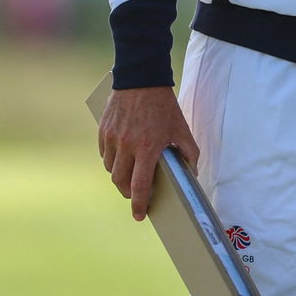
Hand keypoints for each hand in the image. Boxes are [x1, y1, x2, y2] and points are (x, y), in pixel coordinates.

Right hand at [97, 86, 199, 220]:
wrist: (141, 79)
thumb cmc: (164, 106)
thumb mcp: (182, 128)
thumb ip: (189, 152)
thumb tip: (192, 173)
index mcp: (147, 148)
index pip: (140, 186)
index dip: (140, 204)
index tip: (140, 216)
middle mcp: (126, 146)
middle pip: (120, 182)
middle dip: (128, 193)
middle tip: (136, 195)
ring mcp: (112, 139)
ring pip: (110, 169)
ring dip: (119, 176)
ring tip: (130, 173)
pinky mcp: (103, 131)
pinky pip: (104, 154)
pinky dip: (111, 160)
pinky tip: (122, 157)